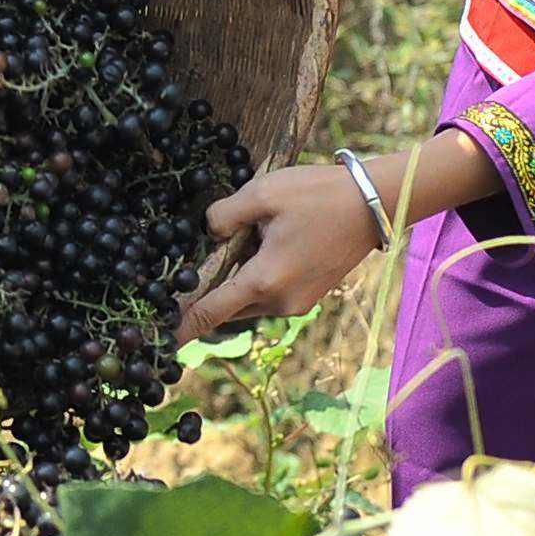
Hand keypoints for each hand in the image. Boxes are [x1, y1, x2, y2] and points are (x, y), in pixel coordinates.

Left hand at [175, 158, 386, 342]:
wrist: (374, 203)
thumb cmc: (318, 195)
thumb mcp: (263, 192)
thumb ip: (224, 215)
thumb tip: (207, 233)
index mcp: (265, 281)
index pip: (211, 312)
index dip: (183, 327)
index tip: (161, 343)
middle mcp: (281, 302)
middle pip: (228, 306)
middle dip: (210, 290)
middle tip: (195, 262)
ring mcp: (299, 303)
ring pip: (249, 300)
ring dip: (237, 280)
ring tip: (244, 240)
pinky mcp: (310, 296)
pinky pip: (270, 294)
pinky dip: (257, 278)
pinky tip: (266, 244)